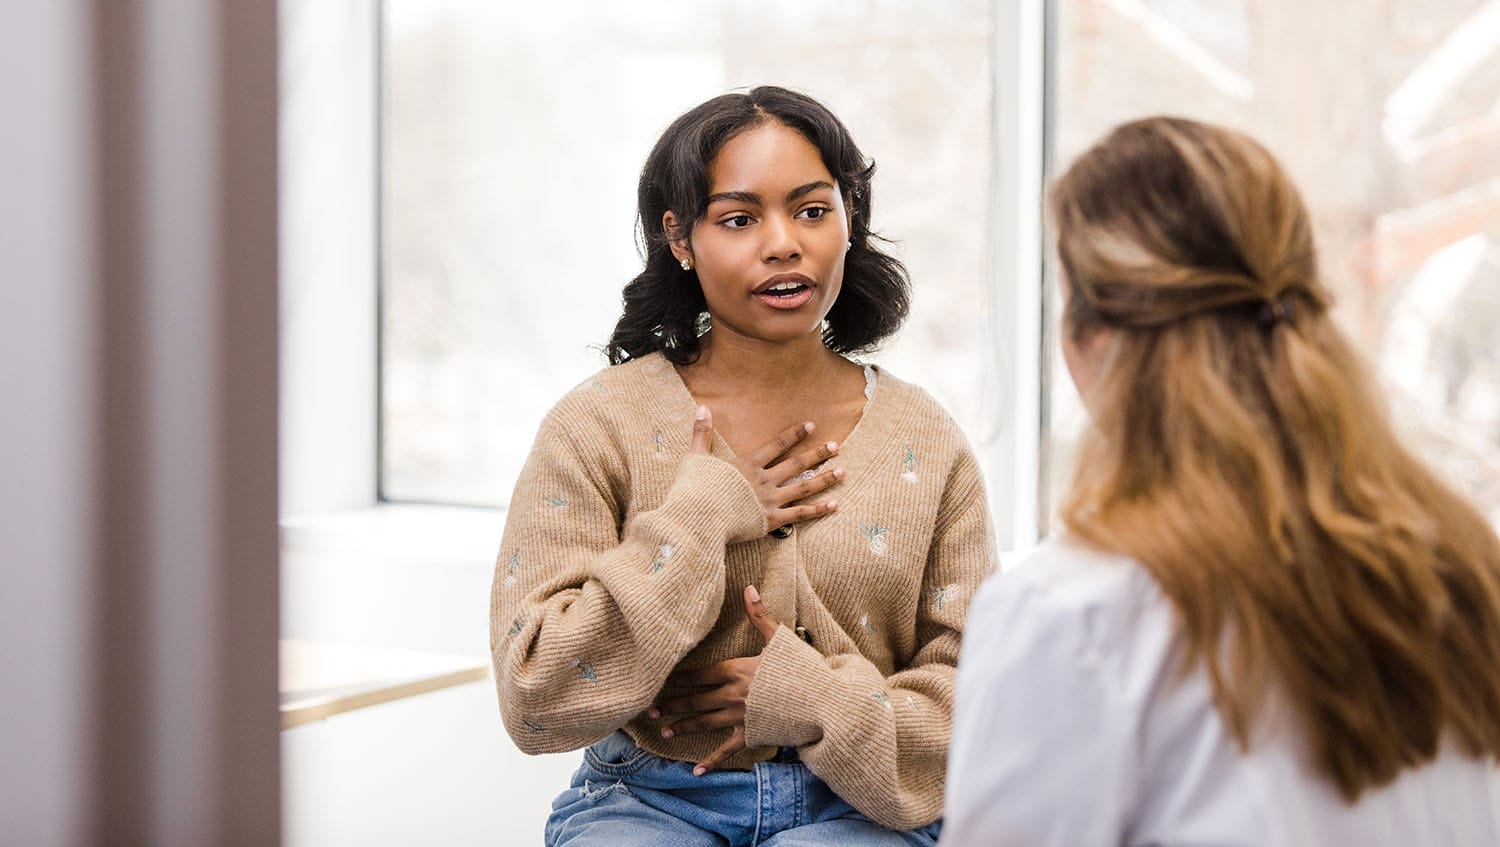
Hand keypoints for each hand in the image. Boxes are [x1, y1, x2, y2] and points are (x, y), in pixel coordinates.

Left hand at [650, 584, 781, 775]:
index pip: (698, 675)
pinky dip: (712, 761)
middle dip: (673, 704)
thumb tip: (749, 587)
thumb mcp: (778, 638)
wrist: (820, 699)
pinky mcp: (751, 734)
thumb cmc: (800, 667)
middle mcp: (732, 695)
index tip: (660, 682)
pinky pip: (727, 749)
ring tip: (664, 731)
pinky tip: (697, 771)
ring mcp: (740, 717)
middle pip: (695, 700)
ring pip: (704, 723)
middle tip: (651, 710)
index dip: (678, 679)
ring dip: (683, 726)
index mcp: (736, 671)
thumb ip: (760, 614)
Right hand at [689, 406, 842, 531]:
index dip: (794, 434)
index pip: (776, 445)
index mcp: (748, 465)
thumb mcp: (696, 458)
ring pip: (803, 487)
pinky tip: (835, 505)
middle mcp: (763, 480)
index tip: (811, 426)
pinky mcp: (770, 521)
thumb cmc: (694, 490)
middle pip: (796, 464)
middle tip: (836, 446)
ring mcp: (769, 501)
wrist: (698, 518)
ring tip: (843, 471)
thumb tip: (702, 407)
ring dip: (824, 479)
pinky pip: (800, 515)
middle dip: (817, 454)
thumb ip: (702, 433)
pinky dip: (818, 510)